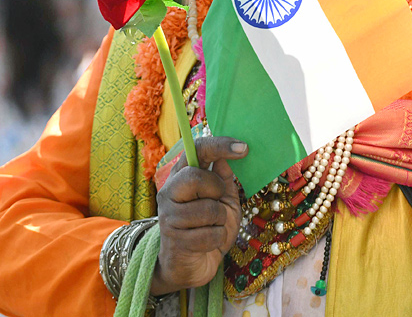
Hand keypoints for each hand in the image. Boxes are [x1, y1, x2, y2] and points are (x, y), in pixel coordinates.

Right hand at [149, 136, 245, 294]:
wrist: (192, 265)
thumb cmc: (209, 228)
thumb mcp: (223, 200)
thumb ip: (224, 178)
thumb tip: (229, 154)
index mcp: (183, 176)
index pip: (196, 149)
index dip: (219, 145)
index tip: (243, 147)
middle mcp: (170, 191)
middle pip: (195, 177)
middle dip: (216, 190)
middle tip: (217, 201)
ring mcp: (168, 215)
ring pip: (207, 209)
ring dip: (220, 220)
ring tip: (212, 226)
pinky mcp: (174, 238)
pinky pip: (209, 234)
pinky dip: (217, 239)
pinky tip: (208, 242)